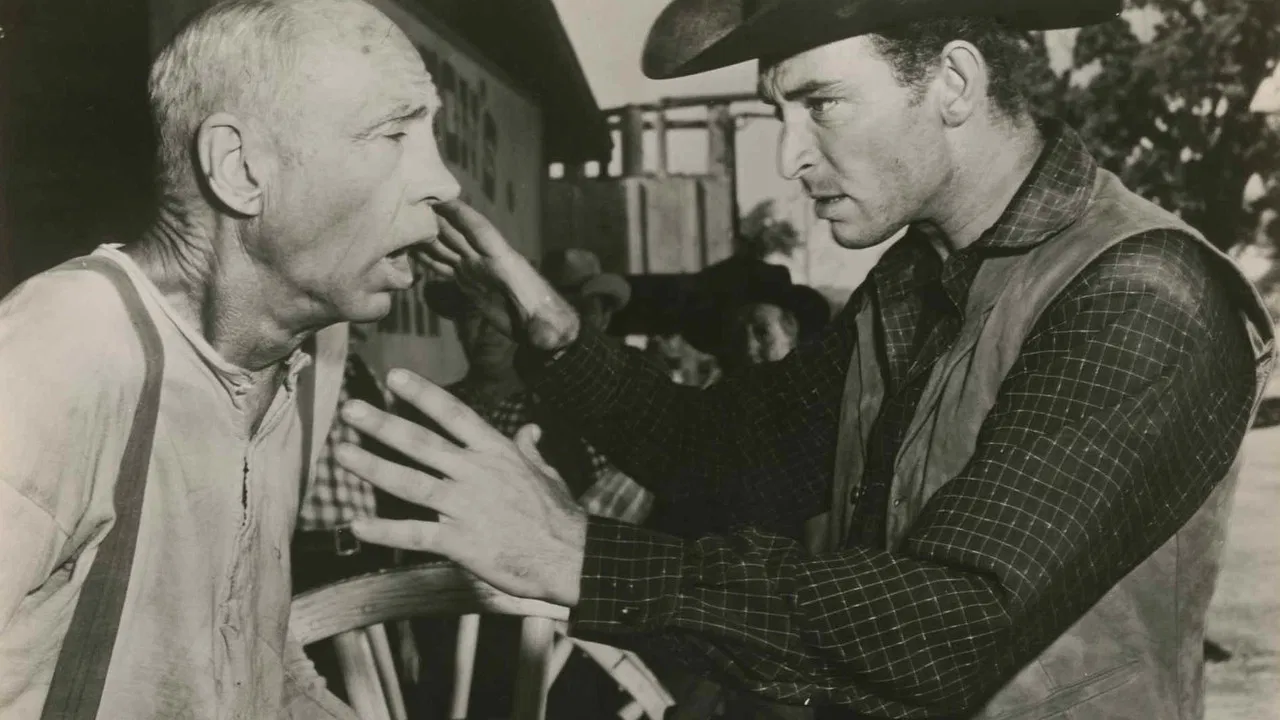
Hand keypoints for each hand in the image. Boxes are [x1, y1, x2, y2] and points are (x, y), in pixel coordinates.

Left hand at [335, 369, 587, 605]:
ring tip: (342, 453)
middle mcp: (476, 473)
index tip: (395, 376)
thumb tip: (530, 430)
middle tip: (350, 409)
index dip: (423, 394)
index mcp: (496, 452)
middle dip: (382, 424)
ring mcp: (466, 506)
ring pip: (409, 482)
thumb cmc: (559, 515)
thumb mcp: (546, 473)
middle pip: (421, 442)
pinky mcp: (460, 541)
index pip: (454, 414)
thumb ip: (529, 450)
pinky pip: (414, 534)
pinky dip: (384, 531)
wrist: (571, 556)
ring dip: (372, 466)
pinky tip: (357, 526)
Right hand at [418, 200, 579, 351]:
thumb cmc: (548, 327)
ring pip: (448, 246)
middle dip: (435, 217)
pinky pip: (445, 265)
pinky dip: (428, 256)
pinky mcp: (470, 283)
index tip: (441, 199)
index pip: (481, 232)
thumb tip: (547, 339)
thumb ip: (544, 332)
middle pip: (457, 233)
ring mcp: (477, 270)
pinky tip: (409, 250)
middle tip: (405, 203)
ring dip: (426, 234)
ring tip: (399, 222)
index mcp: (506, 264)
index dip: (462, 215)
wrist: (544, 332)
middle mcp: (488, 261)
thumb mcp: (548, 330)